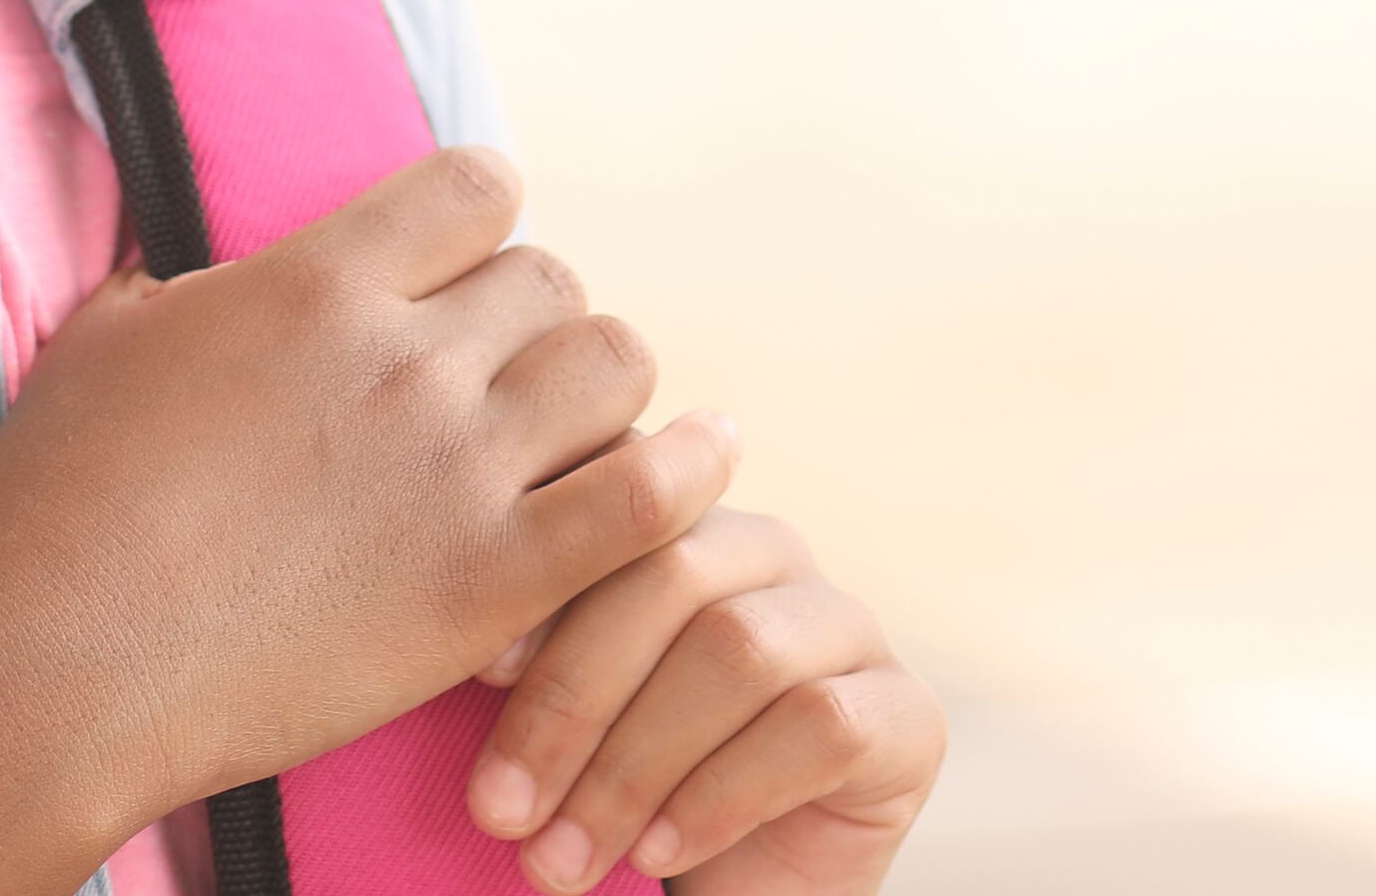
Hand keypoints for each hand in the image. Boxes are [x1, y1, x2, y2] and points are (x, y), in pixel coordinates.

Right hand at [0, 145, 735, 834]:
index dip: (482, 226)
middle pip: (554, 280)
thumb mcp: (111, 338)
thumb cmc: (59, 505)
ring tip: (571, 436)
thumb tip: (205, 260)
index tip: (463, 275)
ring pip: (617, 365)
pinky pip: (645, 499)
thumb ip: (186, 280)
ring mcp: (458, 469)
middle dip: (537, 322)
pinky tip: (701, 462)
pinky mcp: (490, 582)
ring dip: (602, 393)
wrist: (57, 666)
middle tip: (501, 386)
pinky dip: (688, 474)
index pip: (478, 186)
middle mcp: (407, 355)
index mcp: (321, 280)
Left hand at [462, 507, 942, 891]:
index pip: (618, 515)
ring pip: (740, 649)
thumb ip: (535, 656)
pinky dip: (723, 795)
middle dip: (574, 700)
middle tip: (500, 811)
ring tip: (563, 861)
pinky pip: (819, 725)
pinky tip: (662, 850)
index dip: (546, 589)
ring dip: (633, 768)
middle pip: (674, 574)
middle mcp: (770, 553)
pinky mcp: (907, 716)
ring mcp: (849, 628)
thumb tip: (468, 640)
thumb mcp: (557, 720)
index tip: (471, 674)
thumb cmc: (613, 801)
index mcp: (681, 522)